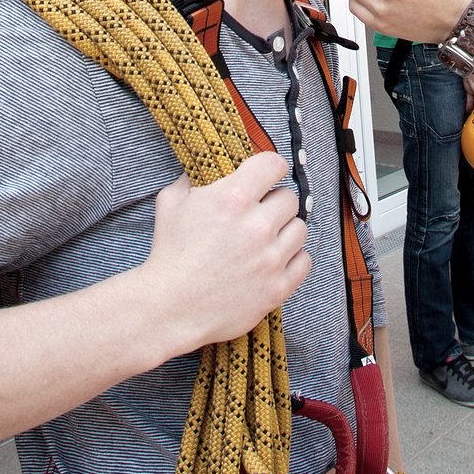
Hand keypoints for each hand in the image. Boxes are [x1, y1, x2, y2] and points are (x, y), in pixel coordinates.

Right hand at [139, 152, 309, 350]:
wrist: (170, 308)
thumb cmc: (169, 255)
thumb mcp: (171, 203)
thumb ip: (193, 178)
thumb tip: (207, 167)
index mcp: (232, 199)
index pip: (274, 165)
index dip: (269, 168)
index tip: (265, 176)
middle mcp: (257, 226)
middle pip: (289, 198)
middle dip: (273, 203)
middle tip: (257, 214)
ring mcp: (270, 259)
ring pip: (300, 228)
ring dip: (284, 230)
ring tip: (265, 239)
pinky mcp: (278, 287)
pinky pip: (304, 261)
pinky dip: (292, 258)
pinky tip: (274, 260)